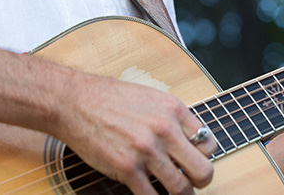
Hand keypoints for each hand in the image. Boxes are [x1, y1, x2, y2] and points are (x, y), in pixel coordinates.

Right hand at [58, 73, 216, 194]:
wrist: (75, 101)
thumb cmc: (109, 98)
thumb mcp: (150, 97)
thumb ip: (170, 118)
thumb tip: (186, 141)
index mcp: (174, 110)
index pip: (209, 143)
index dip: (203, 156)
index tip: (192, 160)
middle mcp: (164, 130)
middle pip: (203, 170)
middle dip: (199, 181)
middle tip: (190, 182)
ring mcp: (146, 151)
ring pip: (181, 190)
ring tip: (171, 193)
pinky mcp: (127, 169)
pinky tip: (148, 193)